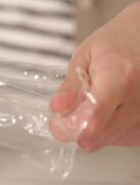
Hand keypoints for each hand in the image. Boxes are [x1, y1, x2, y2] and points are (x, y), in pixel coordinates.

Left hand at [49, 2, 139, 150]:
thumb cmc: (116, 44)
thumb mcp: (85, 55)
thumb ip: (71, 85)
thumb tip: (57, 108)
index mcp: (120, 76)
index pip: (92, 120)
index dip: (69, 127)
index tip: (57, 122)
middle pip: (99, 136)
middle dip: (78, 128)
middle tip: (75, 108)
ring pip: (111, 140)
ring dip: (97, 128)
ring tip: (100, 102)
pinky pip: (126, 139)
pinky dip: (113, 130)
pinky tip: (114, 109)